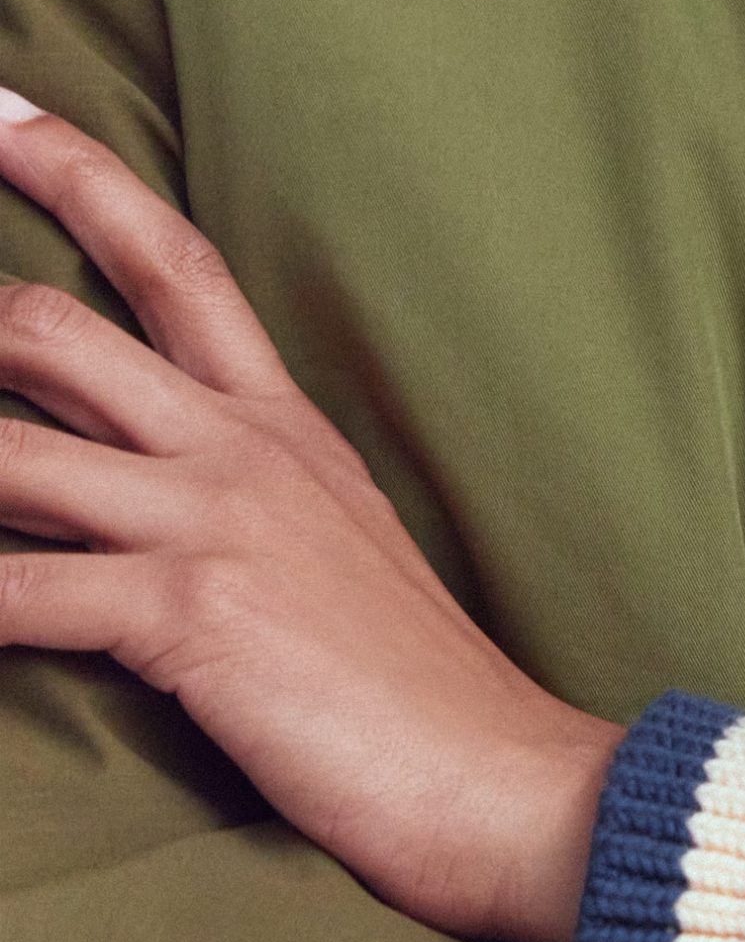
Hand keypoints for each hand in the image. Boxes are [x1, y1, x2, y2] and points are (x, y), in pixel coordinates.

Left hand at [0, 94, 622, 941]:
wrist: (499, 770)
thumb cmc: (413, 679)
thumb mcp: (339, 539)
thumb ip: (247, 484)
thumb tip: (139, 465)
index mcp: (280, 424)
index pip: (173, 260)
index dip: (76, 172)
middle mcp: (240, 450)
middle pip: (58, 328)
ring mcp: (213, 525)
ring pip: (13, 450)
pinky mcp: (189, 615)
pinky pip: (18, 593)